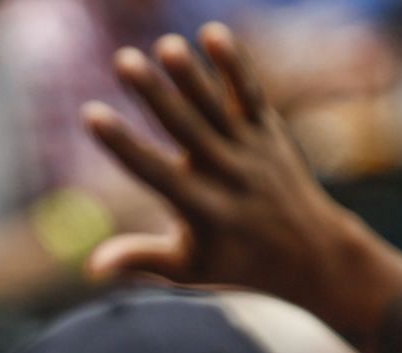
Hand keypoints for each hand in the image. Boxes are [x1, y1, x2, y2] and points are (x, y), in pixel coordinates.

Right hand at [81, 25, 360, 310]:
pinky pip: (250, 94)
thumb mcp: (187, 269)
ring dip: (192, 75)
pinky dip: (234, 66)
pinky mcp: (269, 131)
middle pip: (185, 128)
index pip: (154, 172)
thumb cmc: (235, 261)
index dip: (122, 143)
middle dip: (153, 94)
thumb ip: (140, 259)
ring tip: (166, 45)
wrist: (311, 251)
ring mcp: (251, 150)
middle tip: (123, 61)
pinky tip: (212, 34)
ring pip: (216, 107)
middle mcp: (227, 175)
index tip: (92, 115)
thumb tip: (91, 267)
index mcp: (201, 208)